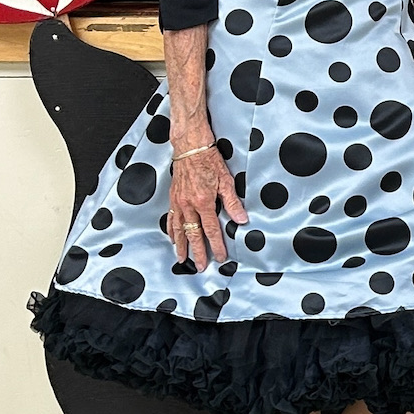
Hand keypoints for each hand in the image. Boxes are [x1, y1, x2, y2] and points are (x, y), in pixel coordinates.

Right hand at [168, 134, 247, 267]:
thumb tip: (241, 219)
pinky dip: (172, 231)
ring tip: (182, 259)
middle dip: (197, 252)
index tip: (220, 257)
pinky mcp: (173, 198)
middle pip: (193, 234)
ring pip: (179, 230)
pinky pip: (171, 219)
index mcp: (204, 202)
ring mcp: (179, 202)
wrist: (190, 147)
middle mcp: (189, 205)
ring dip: (181, 246)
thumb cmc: (209, 160)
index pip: (211, 230)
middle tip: (199, 266)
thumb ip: (233, 203)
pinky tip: (173, 238)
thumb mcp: (226, 180)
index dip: (216, 245)